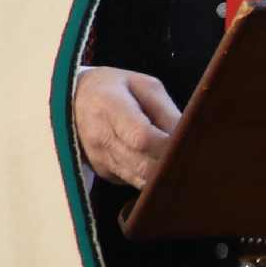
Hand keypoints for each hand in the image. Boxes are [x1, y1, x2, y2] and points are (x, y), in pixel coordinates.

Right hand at [74, 64, 182, 188]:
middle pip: (143, 166)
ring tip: (179, 164)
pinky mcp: (103, 171)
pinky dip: (150, 178)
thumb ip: (165, 110)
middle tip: (192, 160)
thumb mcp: (142, 85)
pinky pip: (133, 181)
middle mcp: (100, 136)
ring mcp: (99, 158)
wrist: (73, 99)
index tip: (188, 144)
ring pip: (140, 180)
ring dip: (163, 176)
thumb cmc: (114, 88)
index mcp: (110, 106)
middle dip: (170, 166)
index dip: (168, 146)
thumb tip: (188, 139)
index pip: (142, 137)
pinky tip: (159, 165)